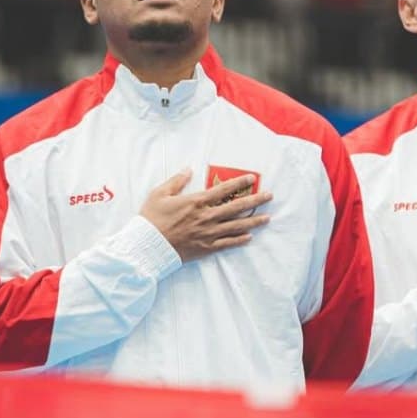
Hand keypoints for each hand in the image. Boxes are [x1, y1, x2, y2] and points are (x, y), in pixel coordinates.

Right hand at [139, 169, 271, 261]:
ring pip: (236, 226)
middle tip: (269, 196)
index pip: (223, 190)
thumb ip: (176, 181)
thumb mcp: (159, 193)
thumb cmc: (151, 218)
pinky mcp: (205, 248)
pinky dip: (239, 240)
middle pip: (236, 207)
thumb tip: (188, 169)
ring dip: (253, 221)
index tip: (252, 178)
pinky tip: (250, 237)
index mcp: (196, 202)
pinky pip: (227, 243)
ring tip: (267, 218)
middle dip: (255, 201)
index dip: (239, 183)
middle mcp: (206, 217)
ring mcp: (208, 233)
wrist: (147, 246)